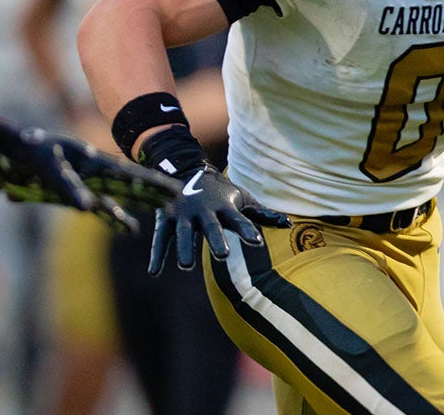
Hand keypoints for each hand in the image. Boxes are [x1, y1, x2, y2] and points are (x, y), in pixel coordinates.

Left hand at [0, 127, 180, 233]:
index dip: (152, 184)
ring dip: (138, 204)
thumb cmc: (20, 154)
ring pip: (117, 196)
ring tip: (161, 212)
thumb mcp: (44, 169)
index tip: (175, 190)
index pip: (128, 175)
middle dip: (153, 191)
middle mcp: (90, 171)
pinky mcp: (67, 194)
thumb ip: (68, 188)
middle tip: (179, 198)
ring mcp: (80, 183)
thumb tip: (89, 210)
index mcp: (90, 161)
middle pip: (129, 184)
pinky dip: (112, 216)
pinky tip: (126, 225)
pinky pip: (97, 207)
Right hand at [149, 163, 291, 274]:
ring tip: (187, 266)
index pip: (238, 219)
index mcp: (224, 207)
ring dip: (184, 248)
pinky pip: (160, 238)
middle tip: (223, 255)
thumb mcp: (242, 198)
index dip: (247, 230)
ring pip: (183, 232)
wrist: (187, 169)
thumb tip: (289, 224)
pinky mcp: (165, 218)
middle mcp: (204, 210)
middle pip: (210, 226)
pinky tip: (154, 272)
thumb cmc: (222, 192)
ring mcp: (183, 213)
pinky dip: (157, 254)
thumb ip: (262, 214)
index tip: (257, 242)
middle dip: (216, 239)